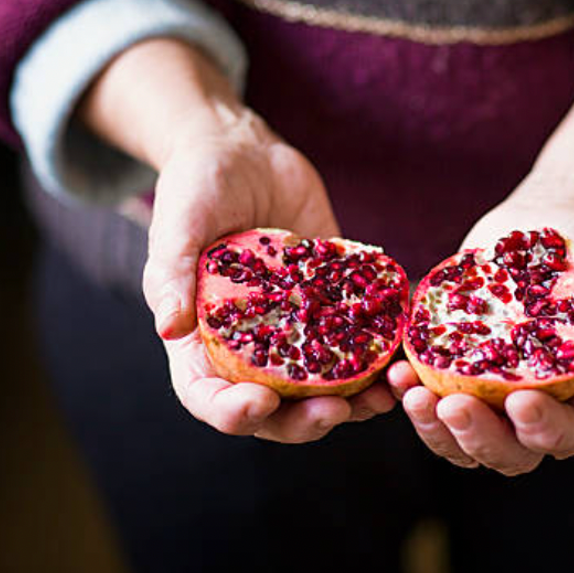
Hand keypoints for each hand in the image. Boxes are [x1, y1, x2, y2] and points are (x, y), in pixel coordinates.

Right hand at [79, 39, 395, 440]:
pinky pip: (357, 338)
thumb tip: (169, 329)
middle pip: (276, 407)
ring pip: (325, 384)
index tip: (262, 405)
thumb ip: (172, 274)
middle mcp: (252, 346)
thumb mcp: (177, 226)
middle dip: (305, 419)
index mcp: (202, 340)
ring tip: (385, 397)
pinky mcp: (332, 304)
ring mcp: (296, 329)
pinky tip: (404, 352)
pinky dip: (381, 352)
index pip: (210, 396)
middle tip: (334, 412)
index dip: (233, 413)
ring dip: (355, 400)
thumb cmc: (196, 188)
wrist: (244, 152)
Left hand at [388, 171, 573, 474]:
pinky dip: (410, 390)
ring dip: (433, 427)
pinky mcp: (454, 366)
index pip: (569, 434)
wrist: (553, 219)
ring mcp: (490, 391)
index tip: (520, 401)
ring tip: (412, 393)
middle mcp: (535, 407)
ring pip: (460, 437)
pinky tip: (397, 370)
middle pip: (508, 452)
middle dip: (478, 437)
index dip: (546, 429)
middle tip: (453, 405)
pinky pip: (430, 395)